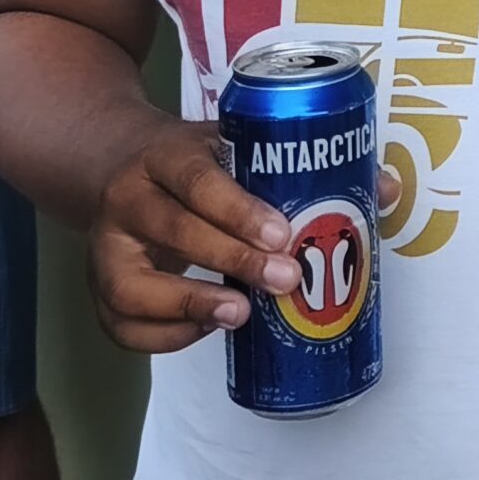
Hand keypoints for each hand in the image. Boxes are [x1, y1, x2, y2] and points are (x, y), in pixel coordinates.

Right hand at [88, 119, 296, 352]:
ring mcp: (106, 247)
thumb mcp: (236, 143)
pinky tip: (209, 328)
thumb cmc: (199, 162)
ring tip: (241, 315)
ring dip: (190, 306)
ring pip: (131, 287)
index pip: (198, 179)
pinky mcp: (98, 287)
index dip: (238, 209)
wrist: (123, 165)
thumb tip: (380, 193)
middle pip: (173, 230)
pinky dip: (164, 336)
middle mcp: (127, 198)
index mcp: (165, 154)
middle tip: (285, 279)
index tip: (282, 234)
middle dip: (232, 259)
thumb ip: (300, 165)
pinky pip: (120, 325)